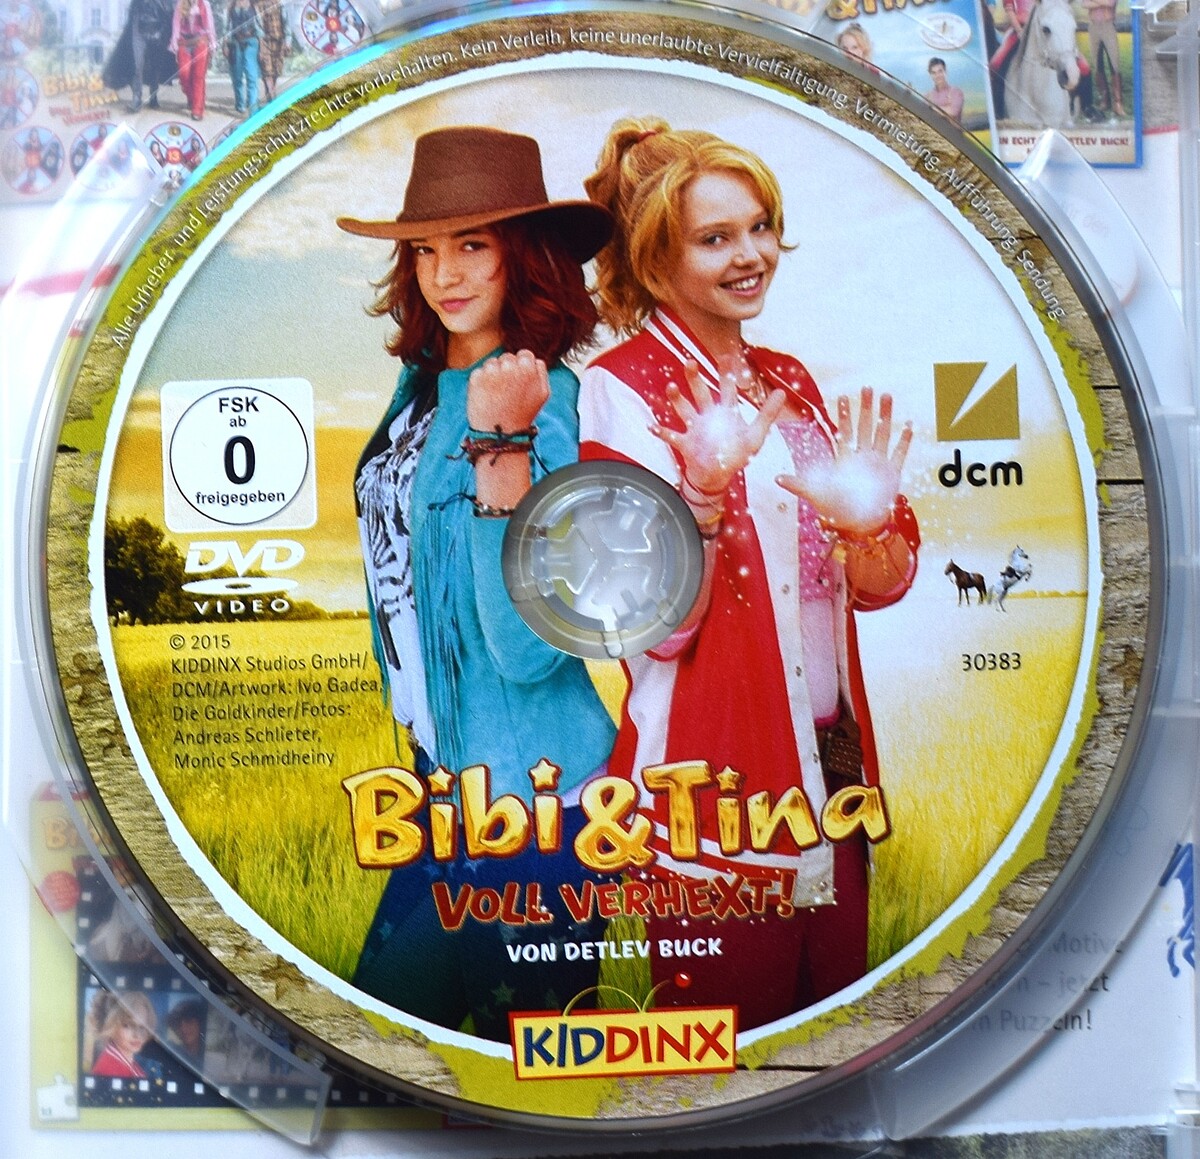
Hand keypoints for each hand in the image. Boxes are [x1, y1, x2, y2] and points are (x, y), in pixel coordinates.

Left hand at [466, 350, 548, 432]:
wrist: (500, 433)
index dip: (521, 365)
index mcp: (529, 369)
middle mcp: (510, 367)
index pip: (524, 354)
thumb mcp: (543, 394)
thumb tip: (535, 360)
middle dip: (507, 369)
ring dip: (493, 374)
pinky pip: (479, 372)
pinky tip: (487, 396)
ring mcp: (492, 372)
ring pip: (492, 362)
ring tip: (497, 394)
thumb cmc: (522, 415)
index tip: (518, 378)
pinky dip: (481, 382)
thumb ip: (541, 372)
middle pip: (508, 357)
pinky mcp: (476, 378)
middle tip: (507, 389)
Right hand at [651, 360, 784, 497]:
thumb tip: (782, 393)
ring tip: (671, 387)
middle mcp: (707, 416)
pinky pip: (671, 436)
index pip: (727, 389)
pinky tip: (652, 426)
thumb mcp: (755, 435)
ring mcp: (694, 428)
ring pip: (683, 409)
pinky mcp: (685, 443)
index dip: (726, 374)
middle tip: (690, 362)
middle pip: (700, 392)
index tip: (725, 357)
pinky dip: (661, 432)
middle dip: (694, 378)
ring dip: (677, 399)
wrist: (716, 475)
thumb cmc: (736, 455)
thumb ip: (767, 414)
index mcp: (725, 412)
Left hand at [776, 387, 911, 536]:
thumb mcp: (816, 494)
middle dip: (866, 407)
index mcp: (845, 458)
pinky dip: (903, 440)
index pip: (844, 431)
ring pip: (882, 433)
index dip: (844, 414)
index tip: (843, 396)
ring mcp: (878, 463)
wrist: (858, 524)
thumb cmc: (836, 509)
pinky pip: (899, 453)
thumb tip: (776, 478)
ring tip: (887, 397)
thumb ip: (798, 484)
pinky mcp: (892, 472)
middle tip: (867, 388)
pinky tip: (907, 424)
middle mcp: (862, 457)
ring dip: (885, 416)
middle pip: (864, 426)